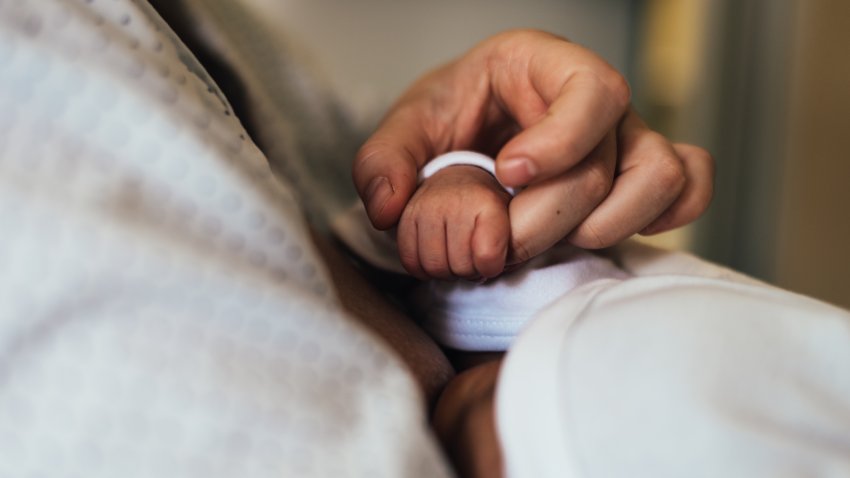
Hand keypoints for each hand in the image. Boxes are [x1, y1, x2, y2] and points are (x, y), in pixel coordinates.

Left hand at [353, 29, 712, 262]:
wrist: (471, 132)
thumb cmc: (450, 118)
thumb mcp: (406, 129)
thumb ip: (384, 162)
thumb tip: (391, 207)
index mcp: (540, 63)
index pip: (588, 90)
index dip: (559, 141)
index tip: (508, 173)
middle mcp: (592, 98)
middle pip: (606, 161)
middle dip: (549, 217)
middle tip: (499, 246)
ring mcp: (624, 136)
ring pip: (662, 175)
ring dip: (609, 225)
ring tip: (553, 244)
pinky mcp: (638, 173)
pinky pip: (687, 186)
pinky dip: (663, 216)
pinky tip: (604, 233)